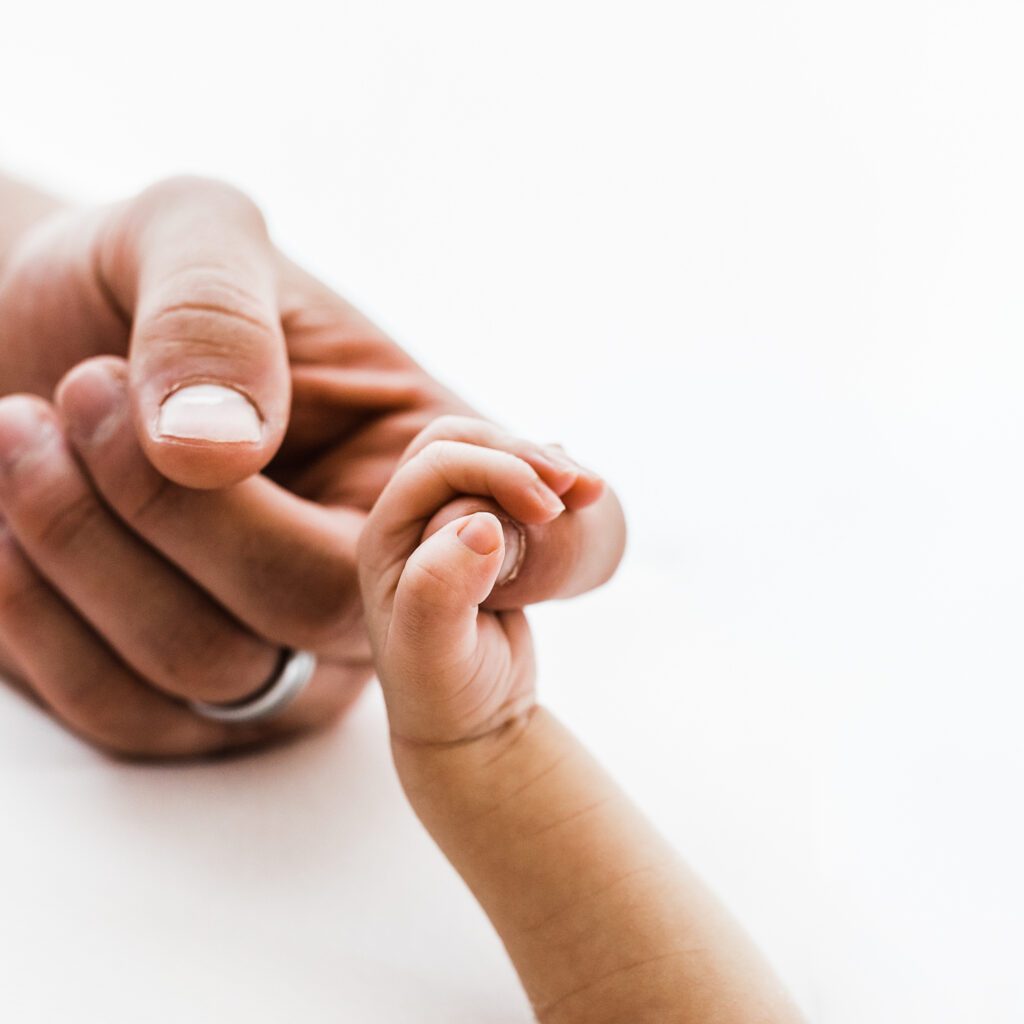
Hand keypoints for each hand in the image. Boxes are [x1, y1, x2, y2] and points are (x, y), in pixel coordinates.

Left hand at [0, 177, 623, 757]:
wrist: (29, 335)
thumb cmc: (141, 280)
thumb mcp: (189, 231)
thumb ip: (219, 314)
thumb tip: (221, 446)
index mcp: (423, 461)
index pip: (575, 547)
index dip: (565, 549)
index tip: (466, 504)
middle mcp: (375, 574)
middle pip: (333, 609)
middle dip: (187, 508)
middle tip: (87, 386)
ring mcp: (282, 650)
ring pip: (215, 666)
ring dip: (88, 539)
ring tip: (26, 421)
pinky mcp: (178, 704)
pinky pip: (124, 714)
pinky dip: (36, 610)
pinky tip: (8, 515)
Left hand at [357, 419, 613, 744]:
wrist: (472, 723)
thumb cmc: (443, 693)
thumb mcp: (433, 653)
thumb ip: (441, 589)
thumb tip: (481, 524)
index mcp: (386, 535)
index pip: (437, 464)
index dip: (496, 471)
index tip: (548, 510)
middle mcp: (412, 521)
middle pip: (461, 443)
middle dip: (519, 453)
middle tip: (575, 485)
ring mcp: (449, 524)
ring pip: (493, 456)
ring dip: (542, 462)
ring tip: (590, 489)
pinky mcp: (487, 535)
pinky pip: (518, 486)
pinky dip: (553, 482)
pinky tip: (585, 495)